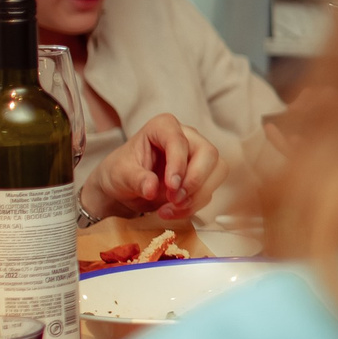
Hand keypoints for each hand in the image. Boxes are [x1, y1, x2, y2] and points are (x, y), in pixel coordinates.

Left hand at [84, 114, 224, 219]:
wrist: (125, 188)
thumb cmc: (122, 172)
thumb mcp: (121, 175)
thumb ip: (136, 179)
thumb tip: (152, 188)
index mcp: (163, 127)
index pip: (179, 140)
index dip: (178, 163)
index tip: (171, 186)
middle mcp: (187, 137)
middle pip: (208, 153)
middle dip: (195, 180)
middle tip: (174, 198)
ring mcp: (197, 156)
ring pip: (217, 171)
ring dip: (197, 195)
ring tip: (171, 208)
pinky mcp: (203, 175)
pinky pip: (209, 190)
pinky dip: (193, 205)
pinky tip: (172, 211)